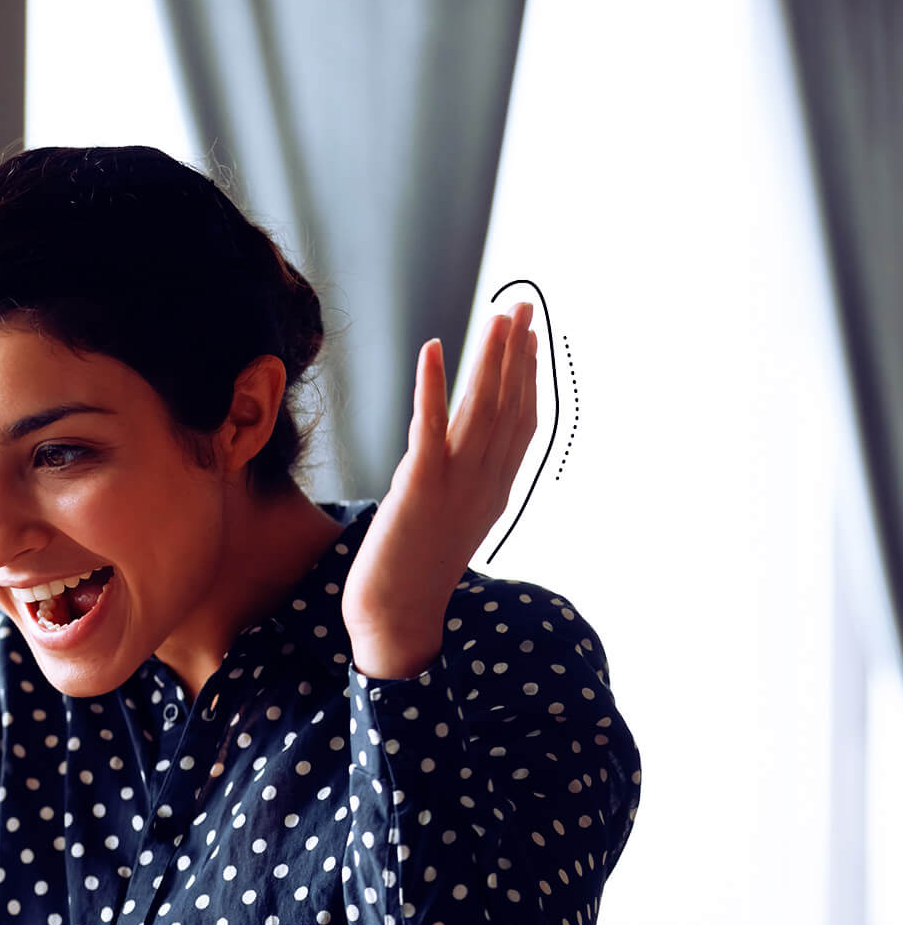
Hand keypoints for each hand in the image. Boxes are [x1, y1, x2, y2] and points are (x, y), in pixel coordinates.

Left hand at [341, 303, 538, 677]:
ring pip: (480, 410)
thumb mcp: (448, 523)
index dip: (528, 378)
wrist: (395, 617)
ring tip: (498, 317)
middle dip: (518, 354)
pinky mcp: (418, 487)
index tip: (530, 340)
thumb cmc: (412, 575)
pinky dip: (433, 385)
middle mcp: (485, 484)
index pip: (521, 424)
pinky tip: (434, 349)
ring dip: (489, 359)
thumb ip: (458, 487)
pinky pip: (429, 426)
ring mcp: (455, 485)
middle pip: (509, 407)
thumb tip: (450, 460)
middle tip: (524, 307)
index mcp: (495, 492)